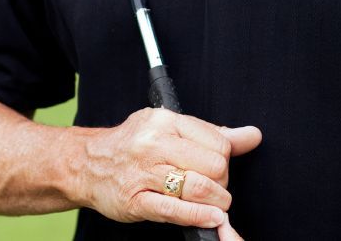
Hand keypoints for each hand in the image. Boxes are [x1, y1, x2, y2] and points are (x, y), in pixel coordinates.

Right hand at [75, 107, 260, 234]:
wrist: (89, 163)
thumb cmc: (133, 144)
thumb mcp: (169, 127)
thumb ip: (211, 133)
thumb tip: (251, 136)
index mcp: (165, 121)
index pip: (217, 141)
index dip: (226, 159)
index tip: (219, 167)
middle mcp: (155, 143)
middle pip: (213, 166)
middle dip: (222, 182)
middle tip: (215, 187)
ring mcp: (144, 173)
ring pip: (198, 188)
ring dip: (216, 203)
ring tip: (216, 205)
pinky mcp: (136, 201)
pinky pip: (175, 210)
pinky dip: (199, 217)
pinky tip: (210, 218)